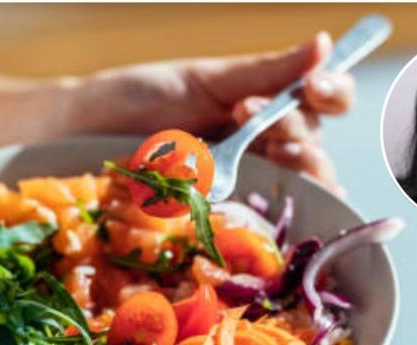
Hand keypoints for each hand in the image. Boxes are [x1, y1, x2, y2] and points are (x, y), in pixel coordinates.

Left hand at [62, 32, 353, 193]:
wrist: (83, 132)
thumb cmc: (139, 99)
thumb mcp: (205, 80)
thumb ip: (264, 71)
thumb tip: (323, 44)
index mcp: (265, 110)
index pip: (323, 103)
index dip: (332, 94)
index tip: (314, 86)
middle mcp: (263, 150)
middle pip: (315, 148)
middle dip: (298, 130)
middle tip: (254, 114)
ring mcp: (244, 188)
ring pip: (300, 190)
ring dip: (296, 168)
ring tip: (271, 150)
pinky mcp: (221, 222)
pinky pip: (263, 229)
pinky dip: (276, 222)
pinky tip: (268, 209)